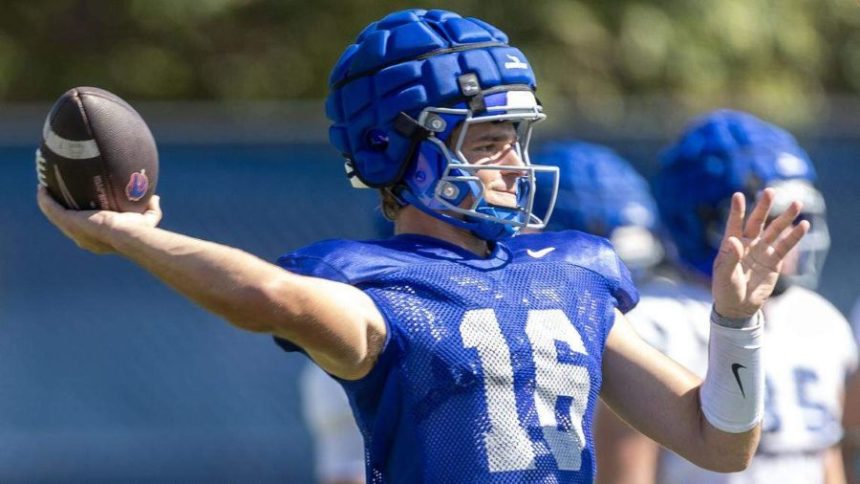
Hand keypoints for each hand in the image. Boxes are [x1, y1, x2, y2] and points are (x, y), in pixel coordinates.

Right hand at [37, 186, 161, 254]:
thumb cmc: (137, 232)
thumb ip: (152, 210)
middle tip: (58, 194)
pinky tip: (42, 188)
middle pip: (66, 221)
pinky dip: (46, 199)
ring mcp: (72, 230)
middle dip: (61, 209)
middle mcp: (81, 236)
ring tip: (45, 189)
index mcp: (97, 237)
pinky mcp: (67, 221)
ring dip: (48, 202)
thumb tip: (155, 197)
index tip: (80, 205)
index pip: (85, 227)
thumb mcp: (147, 219)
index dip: (80, 216)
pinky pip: (51, 209)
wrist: (127, 235)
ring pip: (55, 214)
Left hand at [712, 188, 808, 318]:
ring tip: (797, 203)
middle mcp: (747, 243)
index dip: (737, 210)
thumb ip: (729, 258)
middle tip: (770, 191)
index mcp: (731, 244)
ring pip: (775, 230)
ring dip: (785, 218)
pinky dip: (795, 236)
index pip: (734, 224)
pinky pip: (785, 246)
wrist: (739, 306)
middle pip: (757, 222)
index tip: (738, 195)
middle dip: (763, 207)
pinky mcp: (774, 260)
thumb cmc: (726, 289)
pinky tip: (803, 225)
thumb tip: (734, 240)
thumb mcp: (724, 275)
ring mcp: (762, 250)